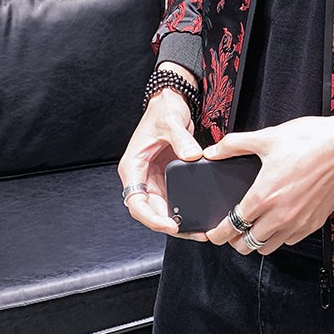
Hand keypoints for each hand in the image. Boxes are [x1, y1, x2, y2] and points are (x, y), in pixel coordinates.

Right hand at [118, 66, 205, 241]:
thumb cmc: (163, 110)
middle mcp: (141, 177)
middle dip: (170, 225)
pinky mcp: (167, 176)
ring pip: (163, 209)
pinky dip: (185, 209)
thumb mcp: (171, 123)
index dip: (152, 218)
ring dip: (179, 221)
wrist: (171, 102)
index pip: (136, 202)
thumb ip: (181, 140)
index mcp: (133, 168)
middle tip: (194, 232)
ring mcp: (154, 178)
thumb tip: (192, 157)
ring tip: (200, 229)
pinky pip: (174, 199)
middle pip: (151, 211)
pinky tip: (200, 215)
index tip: (170, 225)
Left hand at [203, 109, 333, 253]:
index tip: (213, 234)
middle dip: (235, 241)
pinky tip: (279, 221)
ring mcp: (299, 222)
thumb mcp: (267, 137)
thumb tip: (213, 150)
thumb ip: (235, 145)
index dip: (218, 233)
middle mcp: (280, 215)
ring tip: (255, 228)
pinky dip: (280, 236)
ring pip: (269, 247)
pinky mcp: (315, 222)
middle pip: (248, 244)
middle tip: (232, 231)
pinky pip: (291, 240)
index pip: (232, 226)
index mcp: (264, 196)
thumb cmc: (309, 140)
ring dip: (258, 241)